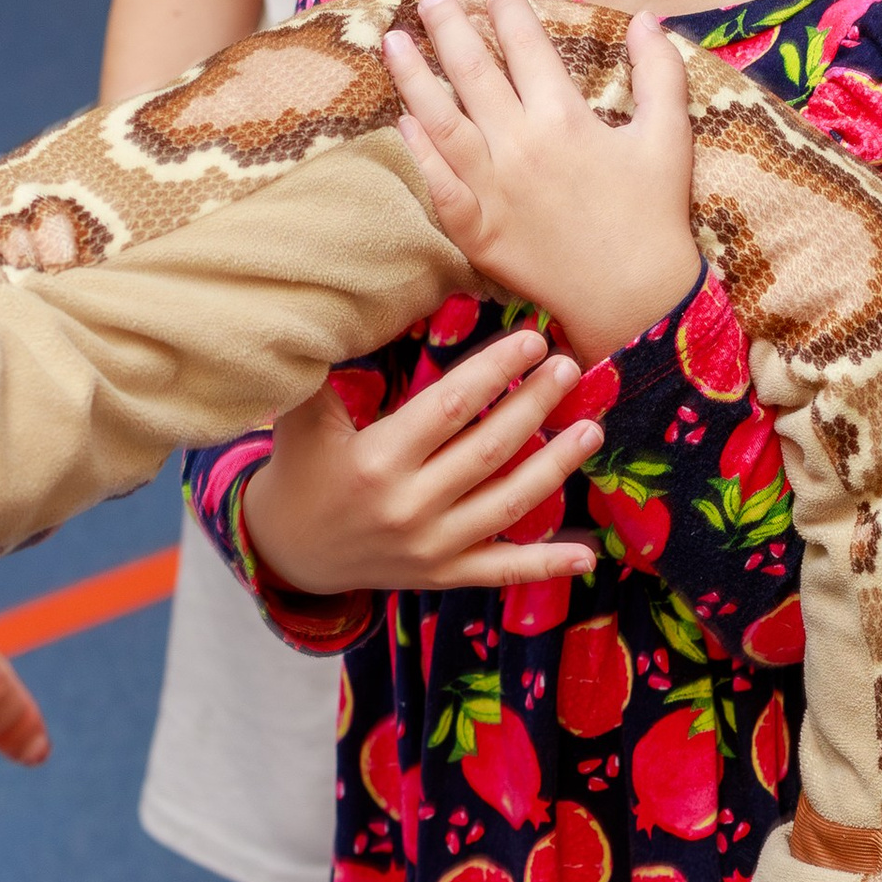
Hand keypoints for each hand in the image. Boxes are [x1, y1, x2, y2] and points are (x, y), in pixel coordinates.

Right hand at [240, 325, 601, 598]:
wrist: (289, 552)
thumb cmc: (301, 470)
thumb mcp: (301, 418)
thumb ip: (321, 369)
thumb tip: (338, 306)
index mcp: (377, 460)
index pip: (451, 407)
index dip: (497, 371)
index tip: (532, 340)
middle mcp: (409, 506)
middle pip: (489, 450)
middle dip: (535, 405)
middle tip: (570, 367)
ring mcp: (430, 546)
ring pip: (508, 504)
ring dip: (556, 467)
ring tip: (591, 429)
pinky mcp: (442, 576)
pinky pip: (502, 571)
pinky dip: (547, 564)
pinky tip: (589, 552)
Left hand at [387, 0, 699, 364]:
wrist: (634, 300)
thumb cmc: (654, 215)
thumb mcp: (669, 137)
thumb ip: (660, 72)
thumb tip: (647, 18)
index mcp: (565, 118)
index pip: (526, 48)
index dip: (509, 14)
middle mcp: (520, 146)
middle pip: (473, 73)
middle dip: (448, 28)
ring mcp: (492, 189)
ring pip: (441, 122)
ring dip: (413, 78)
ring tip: (392, 42)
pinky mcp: (476, 229)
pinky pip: (438, 184)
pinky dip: (418, 152)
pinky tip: (402, 122)